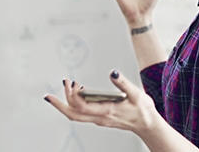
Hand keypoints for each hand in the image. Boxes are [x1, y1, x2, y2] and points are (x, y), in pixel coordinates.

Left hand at [43, 70, 163, 133]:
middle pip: (73, 115)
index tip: (68, 83)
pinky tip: (79, 92)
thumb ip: (122, 83)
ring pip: (76, 115)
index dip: (71, 96)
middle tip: (50, 95)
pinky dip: (75, 104)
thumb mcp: (136, 94)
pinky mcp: (100, 118)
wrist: (147, 125)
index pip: (81, 107)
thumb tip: (112, 73)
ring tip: (67, 86)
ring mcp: (99, 119)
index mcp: (106, 111)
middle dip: (60, 104)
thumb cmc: (143, 111)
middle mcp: (100, 118)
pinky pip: (82, 114)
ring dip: (66, 103)